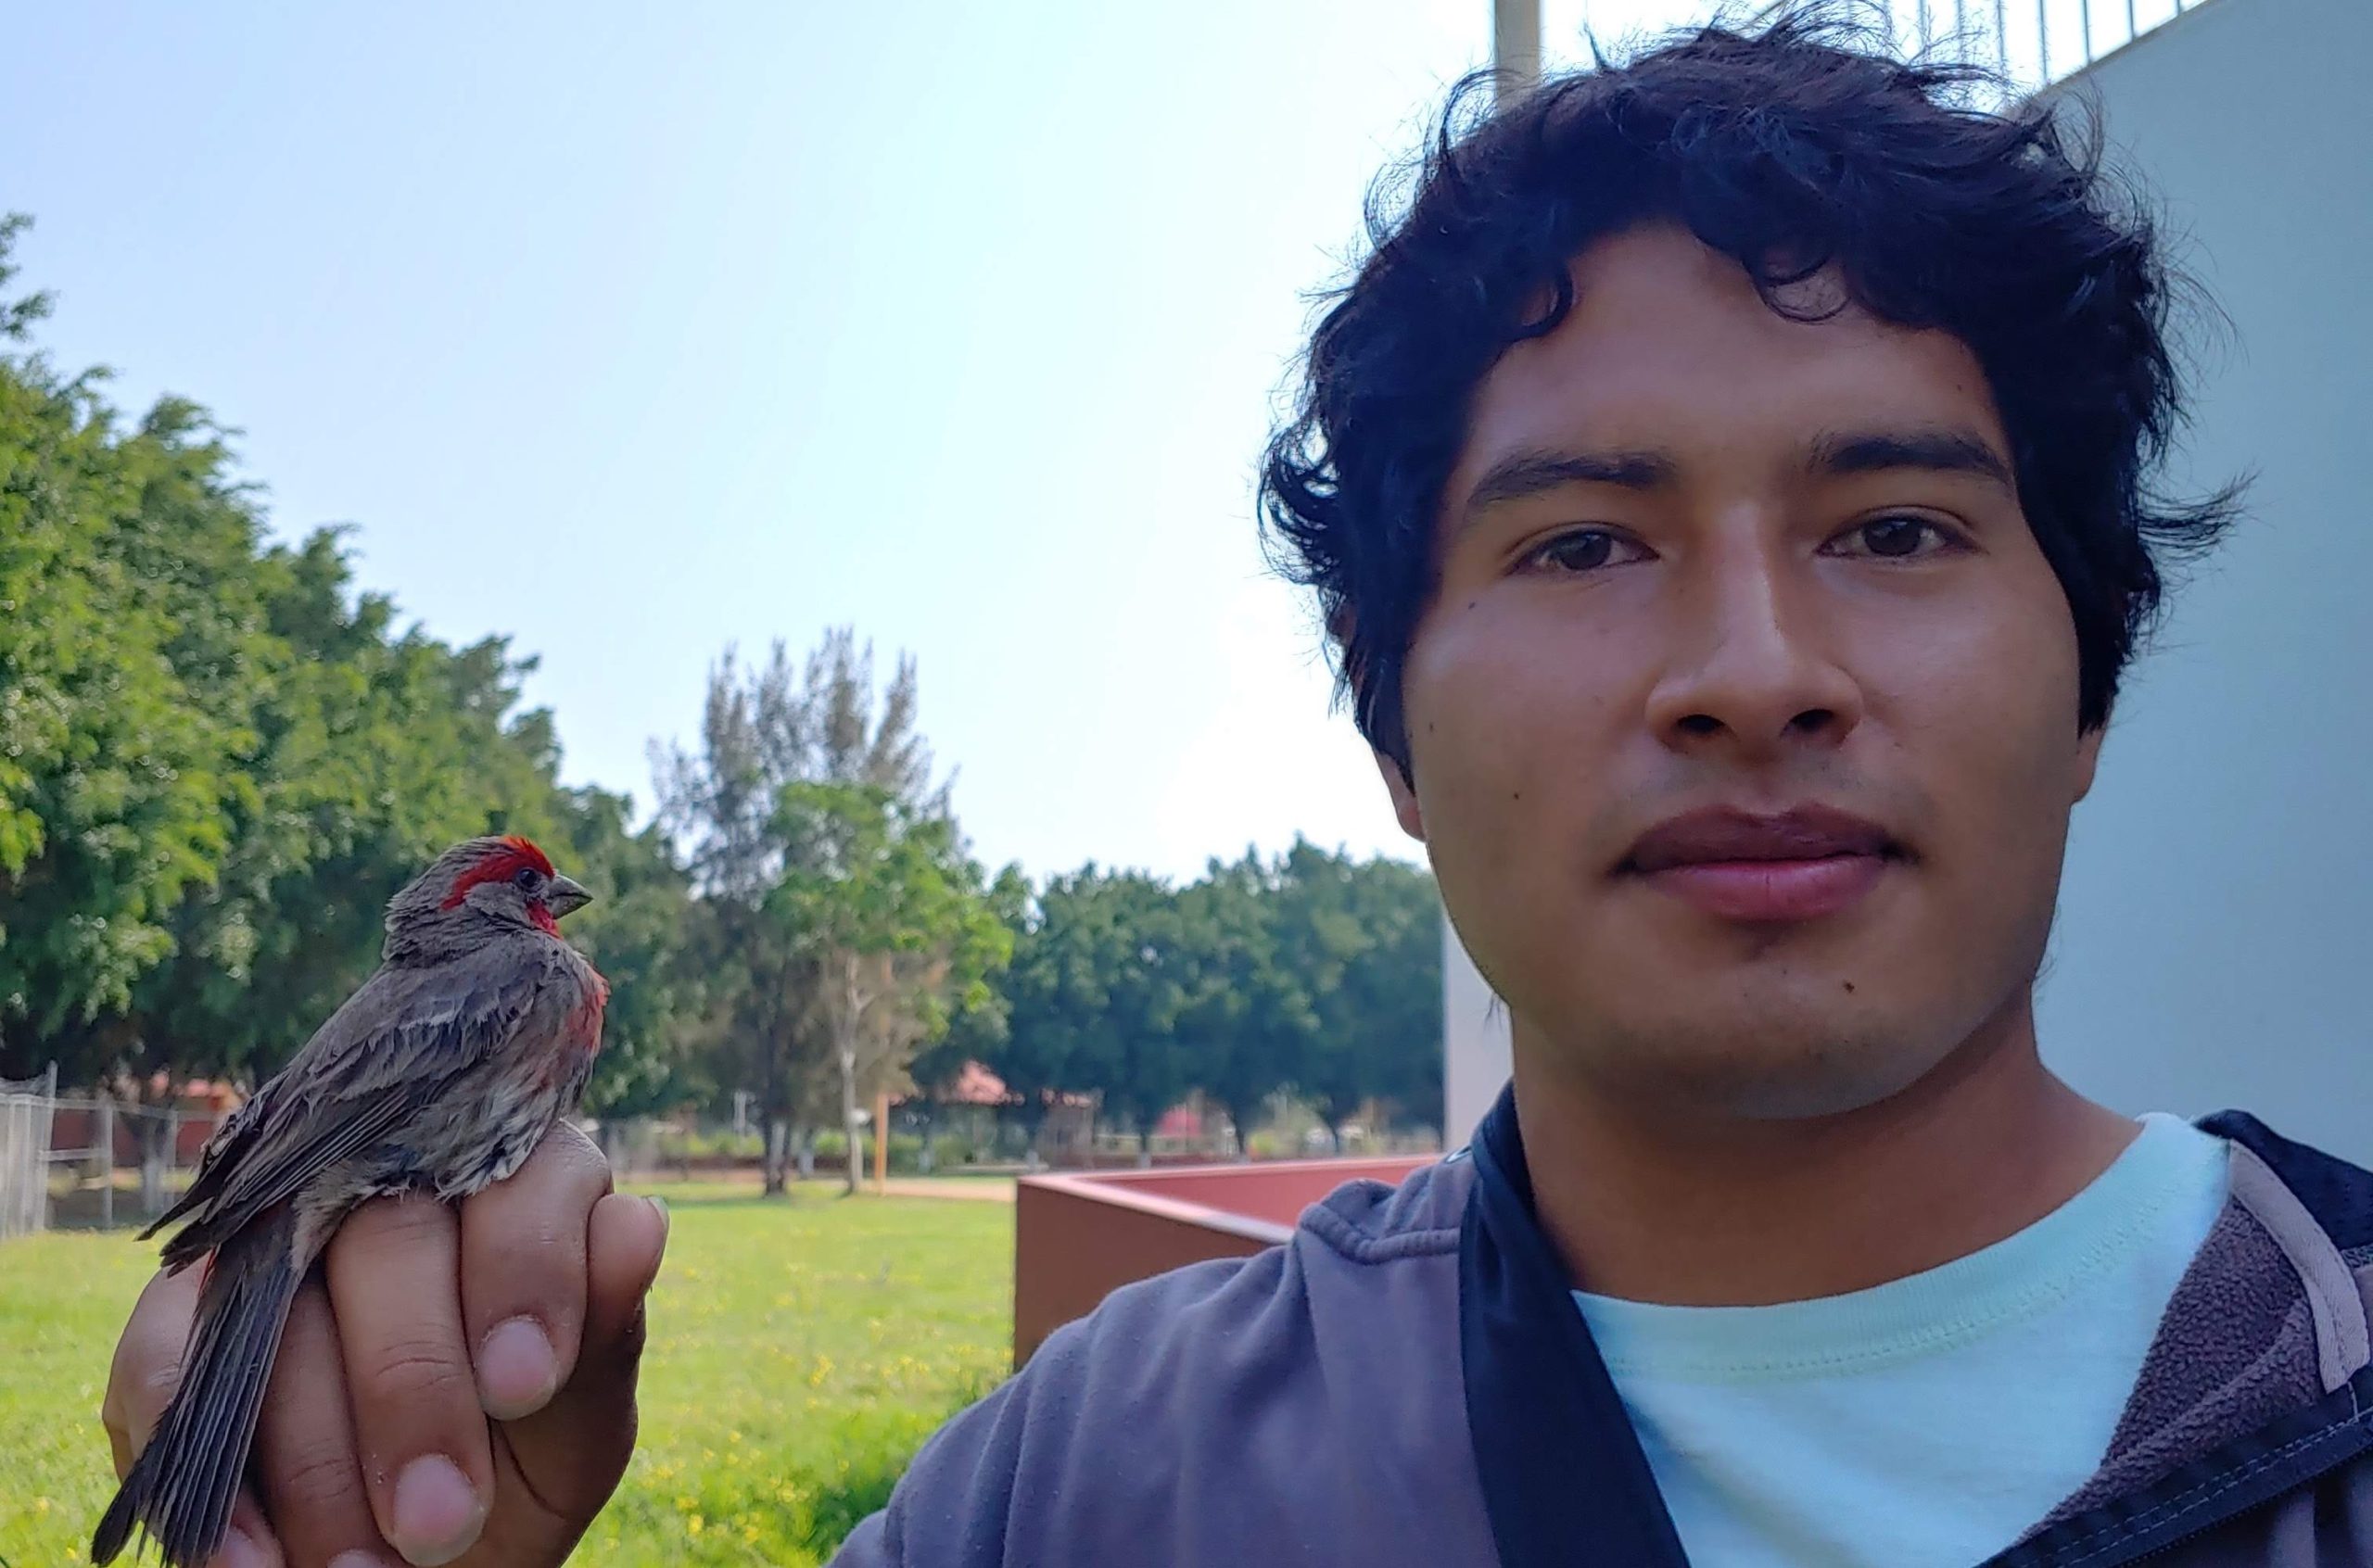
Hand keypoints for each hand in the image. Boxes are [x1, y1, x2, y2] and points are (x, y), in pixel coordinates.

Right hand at [101, 1123, 668, 1567]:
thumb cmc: (516, 1472)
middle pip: (390, 1236)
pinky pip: (163, 1355)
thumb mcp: (575, 1430)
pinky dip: (208, 1466)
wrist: (419, 1560)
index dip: (526, 1271)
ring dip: (315, 1455)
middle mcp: (398, 1184)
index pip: (528, 1175)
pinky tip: (254, 1557)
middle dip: (414, 1390)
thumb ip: (604, 1340)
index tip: (526, 1388)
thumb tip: (633, 1231)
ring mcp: (280, 1238)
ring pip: (277, 1299)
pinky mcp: (185, 1313)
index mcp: (522, 1189)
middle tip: (441, 1522)